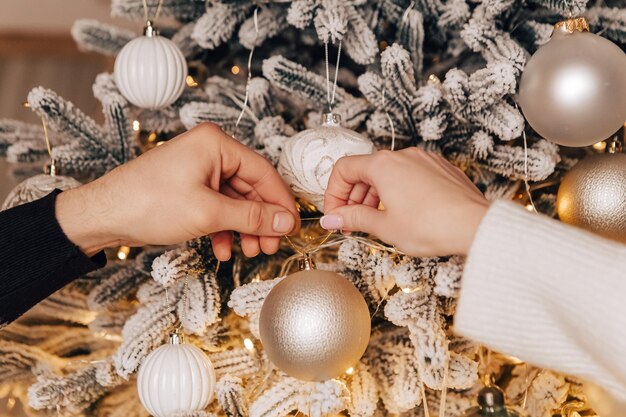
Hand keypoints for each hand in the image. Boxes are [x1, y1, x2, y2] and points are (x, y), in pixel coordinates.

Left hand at [56, 123, 298, 260]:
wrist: (102, 216)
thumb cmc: (149, 204)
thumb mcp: (209, 212)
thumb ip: (252, 216)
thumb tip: (286, 221)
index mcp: (217, 144)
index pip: (264, 173)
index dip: (281, 203)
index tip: (292, 228)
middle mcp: (210, 152)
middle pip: (251, 188)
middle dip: (261, 220)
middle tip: (271, 245)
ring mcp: (198, 170)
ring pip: (235, 201)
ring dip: (244, 228)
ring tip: (251, 251)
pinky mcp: (188, 188)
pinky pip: (217, 207)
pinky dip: (224, 228)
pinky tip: (224, 249)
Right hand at [320, 148, 488, 256]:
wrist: (475, 227)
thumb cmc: (431, 227)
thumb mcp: (384, 226)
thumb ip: (353, 218)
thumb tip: (331, 219)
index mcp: (383, 165)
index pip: (344, 169)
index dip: (334, 193)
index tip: (336, 214)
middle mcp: (403, 155)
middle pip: (365, 171)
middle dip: (354, 198)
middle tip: (352, 224)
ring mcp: (424, 160)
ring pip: (388, 173)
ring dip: (375, 196)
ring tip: (377, 222)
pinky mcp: (441, 169)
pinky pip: (410, 176)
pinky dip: (397, 192)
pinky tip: (403, 214)